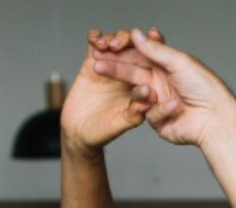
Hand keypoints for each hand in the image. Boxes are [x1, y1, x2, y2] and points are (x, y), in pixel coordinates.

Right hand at [60, 27, 163, 154]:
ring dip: (112, 41)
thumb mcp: (133, 118)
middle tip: (117, 47)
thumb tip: (145, 84)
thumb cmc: (105, 134)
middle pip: (133, 48)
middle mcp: (132, 76)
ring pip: (116, 46)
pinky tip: (95, 41)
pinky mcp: (92, 69)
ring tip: (105, 47)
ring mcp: (112, 71)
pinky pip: (95, 48)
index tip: (149, 35)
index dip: (151, 42)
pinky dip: (96, 39)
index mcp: (150, 85)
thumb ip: (139, 103)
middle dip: (126, 42)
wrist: (82, 143)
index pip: (153, 56)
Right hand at [91, 28, 235, 147]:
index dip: (123, 52)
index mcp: (165, 65)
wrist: (215, 119)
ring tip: (138, 90)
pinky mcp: (158, 120)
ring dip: (133, 91)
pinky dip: (160, 110)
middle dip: (115, 69)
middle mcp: (160, 82)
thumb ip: (155, 50)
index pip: (139, 56)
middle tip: (97, 66)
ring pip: (136, 94)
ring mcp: (158, 101)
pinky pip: (149, 113)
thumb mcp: (178, 62)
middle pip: (132, 73)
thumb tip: (136, 34)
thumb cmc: (204, 87)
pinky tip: (175, 108)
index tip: (106, 47)